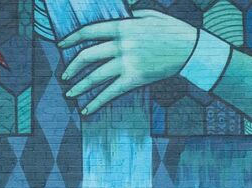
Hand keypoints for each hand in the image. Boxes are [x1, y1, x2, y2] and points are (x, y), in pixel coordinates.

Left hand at [59, 10, 196, 114]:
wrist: (190, 49)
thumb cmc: (171, 30)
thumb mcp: (149, 14)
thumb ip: (130, 17)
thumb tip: (116, 20)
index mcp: (122, 26)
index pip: (89, 31)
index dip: (72, 39)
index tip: (61, 46)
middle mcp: (121, 45)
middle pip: (87, 56)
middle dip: (72, 67)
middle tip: (64, 76)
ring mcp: (127, 63)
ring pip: (95, 76)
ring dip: (79, 87)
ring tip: (69, 94)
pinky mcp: (134, 79)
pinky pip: (110, 92)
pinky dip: (96, 102)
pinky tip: (86, 109)